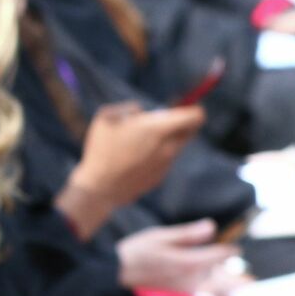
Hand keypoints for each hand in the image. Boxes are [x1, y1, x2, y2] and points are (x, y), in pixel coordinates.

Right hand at [68, 105, 207, 218]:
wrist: (99, 188)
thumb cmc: (101, 150)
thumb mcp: (107, 117)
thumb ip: (128, 109)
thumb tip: (139, 112)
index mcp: (159, 128)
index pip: (195, 116)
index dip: (192, 109)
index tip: (182, 107)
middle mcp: (168, 147)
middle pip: (188, 132)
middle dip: (179, 124)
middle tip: (161, 123)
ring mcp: (165, 164)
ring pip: (174, 147)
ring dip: (163, 142)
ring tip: (136, 145)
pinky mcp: (159, 178)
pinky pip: (162, 162)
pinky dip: (153, 158)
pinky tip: (131, 162)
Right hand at [116, 221, 247, 295]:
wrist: (118, 272)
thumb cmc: (138, 250)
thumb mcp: (161, 236)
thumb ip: (188, 234)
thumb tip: (212, 227)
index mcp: (189, 262)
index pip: (220, 256)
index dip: (231, 250)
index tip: (238, 247)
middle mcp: (191, 278)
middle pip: (223, 282)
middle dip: (240, 283)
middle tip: (255, 284)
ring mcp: (186, 288)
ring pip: (216, 293)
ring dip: (232, 294)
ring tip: (247, 294)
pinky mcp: (180, 292)